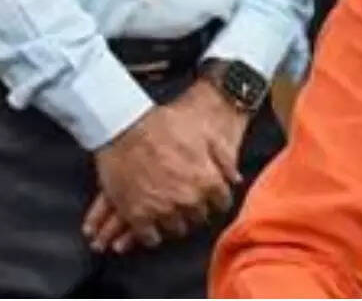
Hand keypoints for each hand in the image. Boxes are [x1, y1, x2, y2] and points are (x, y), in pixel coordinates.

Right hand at [88, 80, 250, 249]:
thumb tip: (235, 179)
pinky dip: (151, 234)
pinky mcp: (137, 215)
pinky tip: (151, 225)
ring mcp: (162, 210)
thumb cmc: (166, 125)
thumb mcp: (205, 133)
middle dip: (195, 209)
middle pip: (199, 218)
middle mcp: (188, 200)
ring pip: (176, 229)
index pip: (221, 204)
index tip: (209, 195)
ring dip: (175, 221)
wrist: (125, 126)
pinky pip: (149, 237)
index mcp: (207, 181)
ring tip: (169, 210)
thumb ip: (224, 159)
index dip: (215, 198)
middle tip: (186, 200)